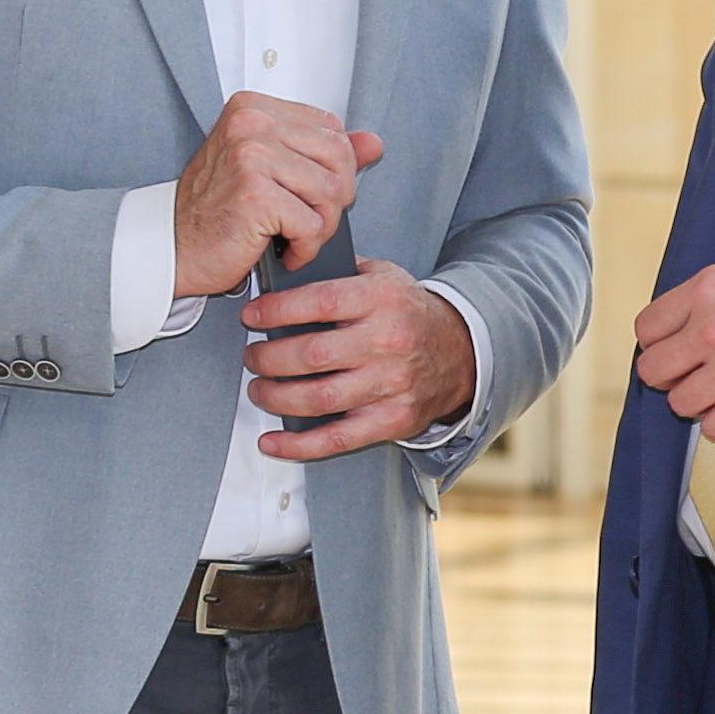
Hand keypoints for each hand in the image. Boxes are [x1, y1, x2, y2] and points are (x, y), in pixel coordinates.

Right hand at [174, 94, 380, 296]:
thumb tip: (374, 142)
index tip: (308, 192)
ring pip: (330, 192)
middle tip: (307, 220)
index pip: (332, 128)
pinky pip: (313, 224)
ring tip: (293, 237)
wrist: (174, 248)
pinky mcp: (254, 194)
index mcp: (254, 107)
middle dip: (335, 200)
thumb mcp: (273, 170)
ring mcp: (251, 155)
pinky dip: (305, 248)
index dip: (335, 168)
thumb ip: (322, 152)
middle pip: (339, 157)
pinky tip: (285, 250)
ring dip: (320, 227)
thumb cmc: (219, 211)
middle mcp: (251, 122)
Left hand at [241, 253, 476, 457]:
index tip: (252, 317)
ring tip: (260, 389)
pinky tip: (274, 441)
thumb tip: (285, 268)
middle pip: (311, 354)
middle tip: (253, 357)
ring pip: (318, 398)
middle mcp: (387, 342)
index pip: (318, 303)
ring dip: (276, 397)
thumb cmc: (410, 315)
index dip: (275, 311)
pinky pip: (338, 438)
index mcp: (382, 300)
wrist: (462, 352)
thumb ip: (338, 270)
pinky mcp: (393, 419)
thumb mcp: (383, 276)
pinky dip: (299, 445)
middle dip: (267, 358)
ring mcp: (391, 384)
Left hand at [632, 254, 714, 445]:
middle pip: (654, 370)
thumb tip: (688, 318)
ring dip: (700, 400)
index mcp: (709, 289)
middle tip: (692, 371)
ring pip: (681, 403)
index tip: (671, 346)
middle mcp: (713, 329)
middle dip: (670, 374)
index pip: (647, 327)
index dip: (658, 341)